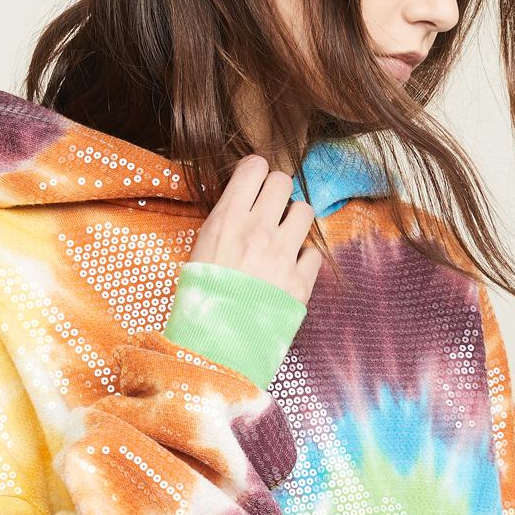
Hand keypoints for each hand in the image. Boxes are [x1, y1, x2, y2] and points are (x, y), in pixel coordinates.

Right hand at [191, 155, 322, 305]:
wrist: (213, 347)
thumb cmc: (199, 299)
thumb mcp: (200, 250)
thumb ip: (225, 222)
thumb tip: (244, 203)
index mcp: (227, 219)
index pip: (255, 167)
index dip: (256, 172)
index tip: (254, 184)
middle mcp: (258, 231)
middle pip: (283, 182)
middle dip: (277, 193)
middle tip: (270, 211)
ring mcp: (282, 256)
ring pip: (305, 210)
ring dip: (295, 220)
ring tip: (283, 238)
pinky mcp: (300, 283)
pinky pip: (314, 253)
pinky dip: (304, 260)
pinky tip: (289, 270)